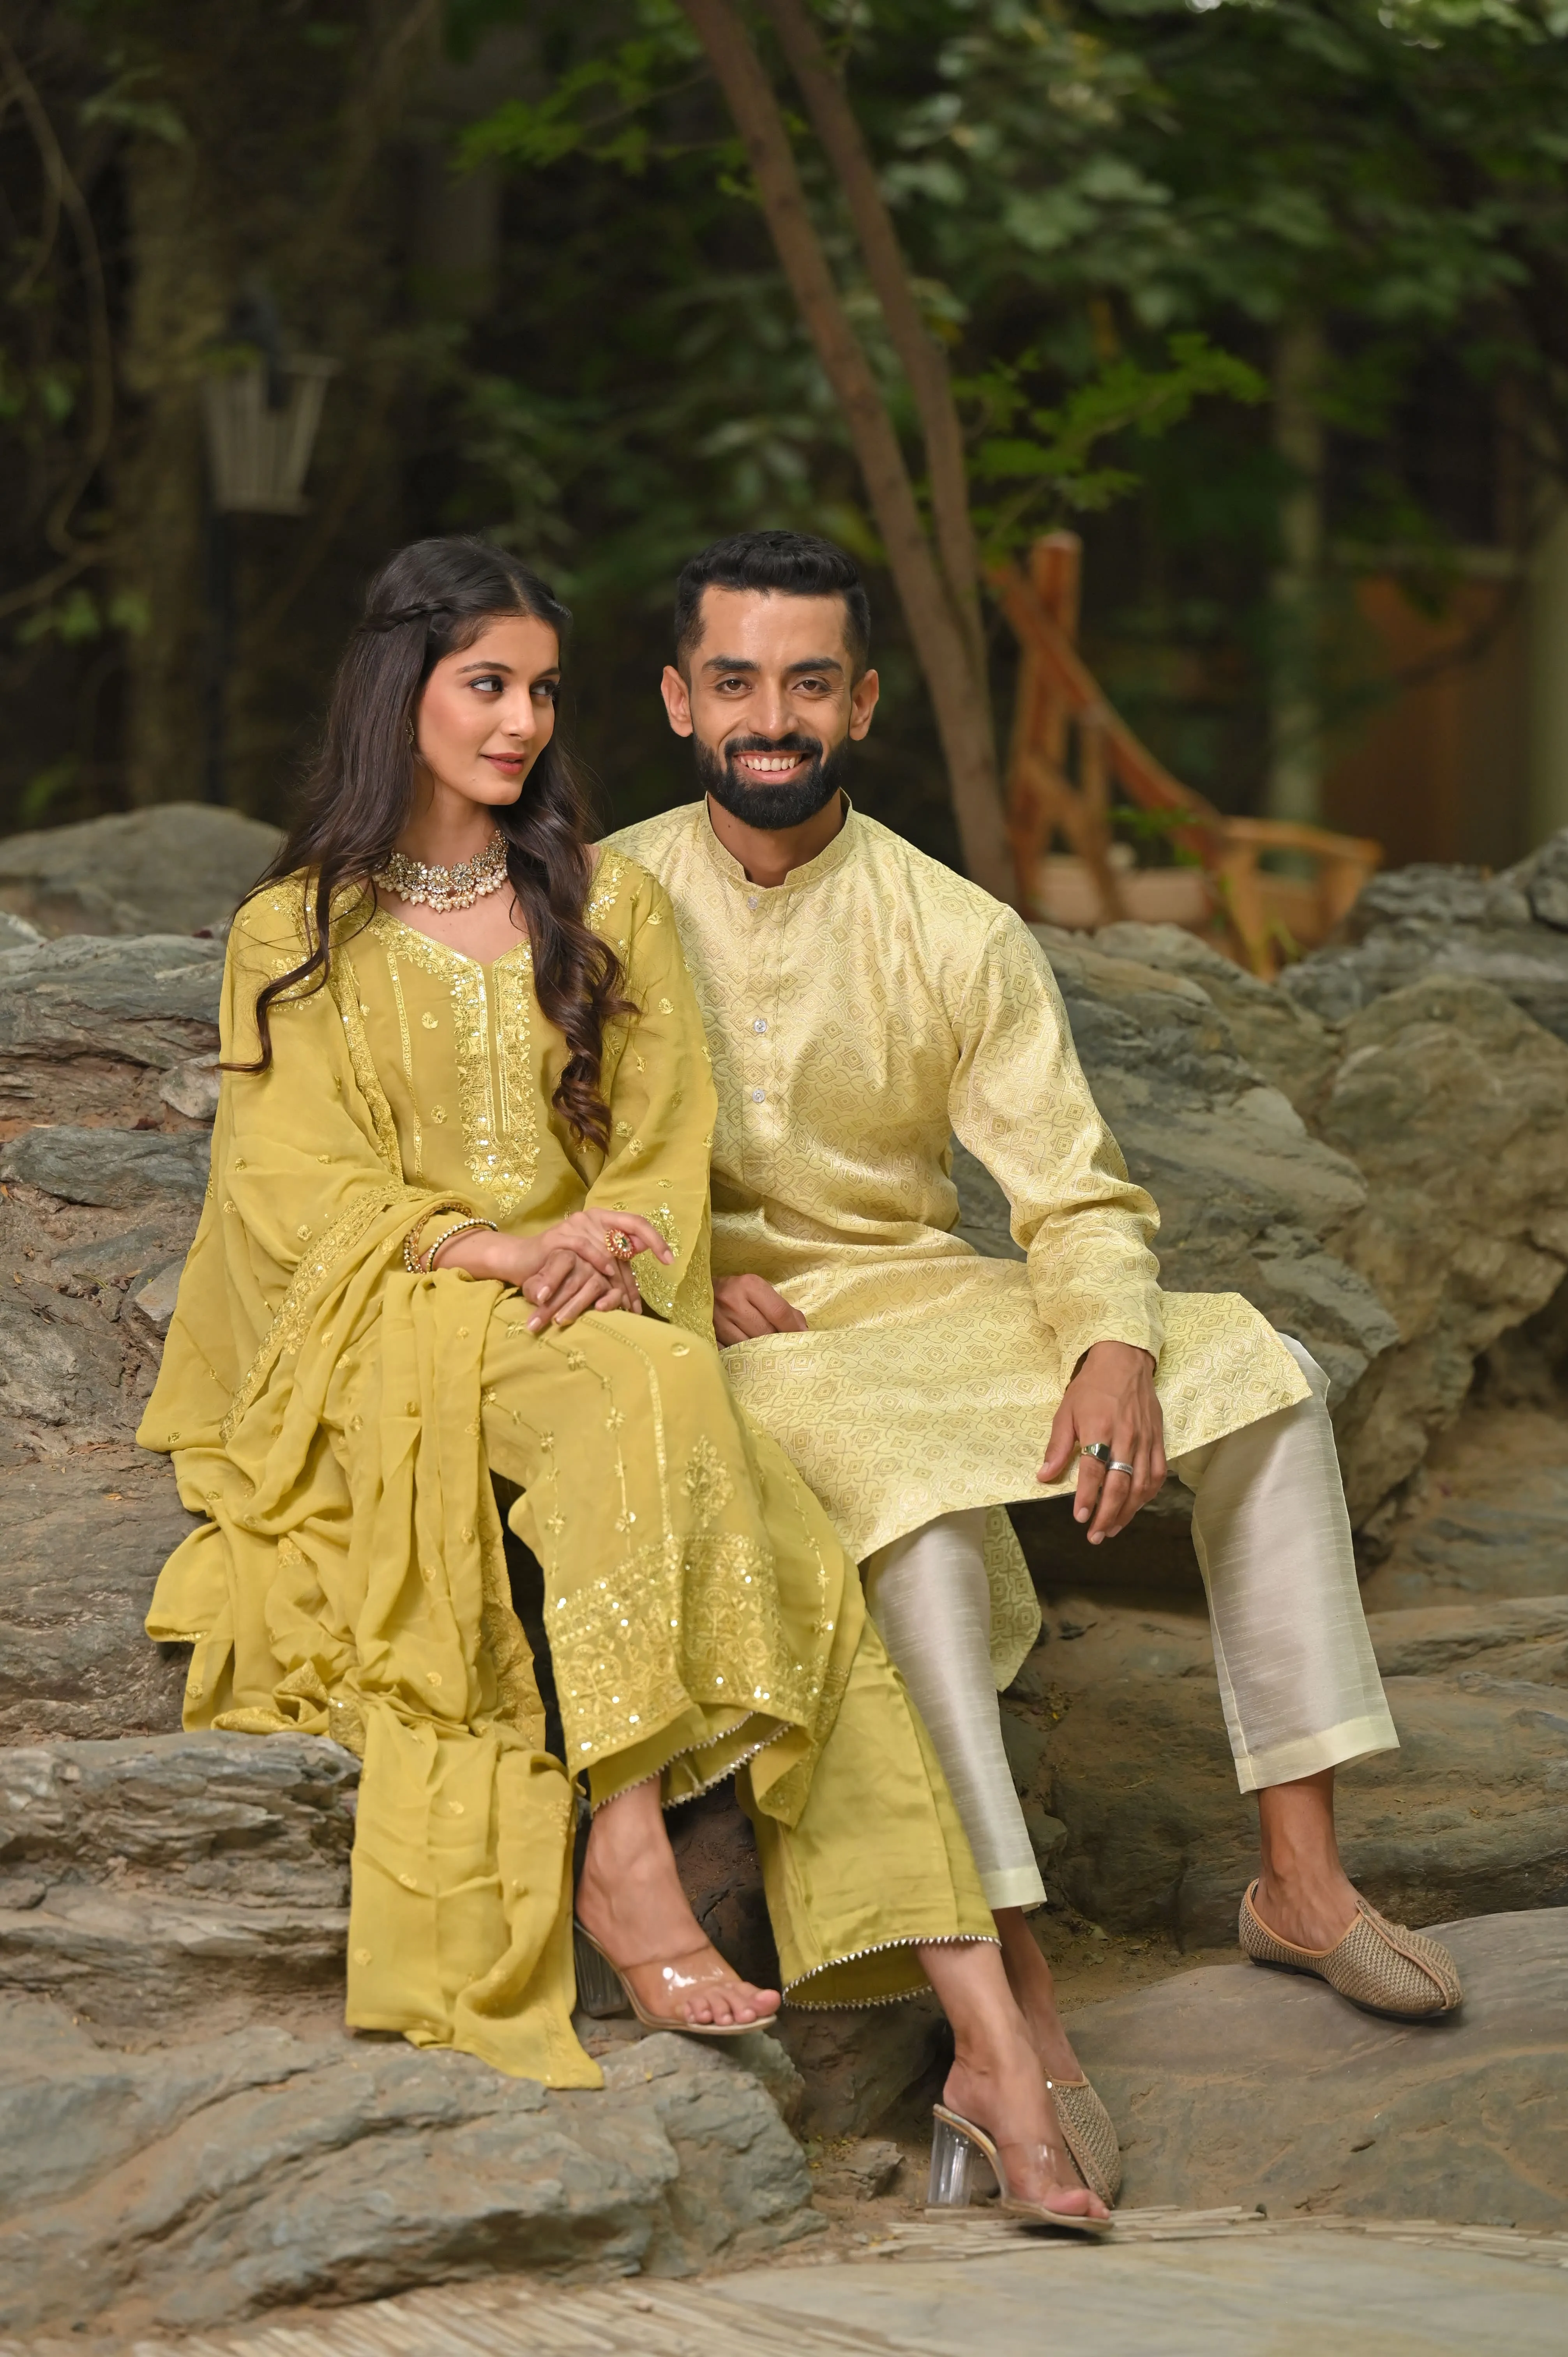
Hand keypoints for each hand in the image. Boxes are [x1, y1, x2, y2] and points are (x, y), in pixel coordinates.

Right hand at [433, 1210, 672, 1331]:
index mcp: (602, 1220)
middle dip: (636, 1271)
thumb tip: (641, 1281)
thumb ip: (616, 1263)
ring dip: (618, 1277)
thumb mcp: (592, 1263)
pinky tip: (606, 1276)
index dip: (655, 1239)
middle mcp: (591, 1218)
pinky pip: (584, 1247)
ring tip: (624, 1301)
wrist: (522, 1261)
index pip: (636, 1223)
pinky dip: (597, 1261)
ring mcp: (574, 1226)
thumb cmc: (560, 1266)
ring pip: (606, 1248)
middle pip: (625, 1239)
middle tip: (643, 1296)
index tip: (669, 1259)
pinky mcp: (559, 1237)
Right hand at [713, 1272, 808, 1346]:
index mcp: (749, 1285)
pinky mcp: (708, 1336)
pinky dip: (744, 1355)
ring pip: (749, 1346)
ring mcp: (718, 1321)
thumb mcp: (758, 1290)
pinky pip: (733, 1353)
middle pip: (765, 1332)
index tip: (802, 1337)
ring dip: (761, 1351)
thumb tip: (801, 1329)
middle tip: (784, 1345)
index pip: (779, 1312)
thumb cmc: (736, 1291)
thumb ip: (781, 1307)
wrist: (700, 1291)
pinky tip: (749, 1354)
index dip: (793, 1328)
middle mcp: (732, 1301)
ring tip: (767, 1350)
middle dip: (778, 1341)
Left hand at [1038, 1339, 1165, 1544]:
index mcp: (1100, 1427)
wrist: (1125, 1360)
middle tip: (1095, 1535)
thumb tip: (1043, 1476)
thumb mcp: (1066, 1411)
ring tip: (1113, 1529)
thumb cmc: (1091, 1386)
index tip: (1081, 1518)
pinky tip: (1135, 1507)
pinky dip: (1148, 1495)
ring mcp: (1145, 1439)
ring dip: (1127, 1511)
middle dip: (1108, 1514)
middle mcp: (1126, 1436)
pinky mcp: (1159, 1439)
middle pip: (1120, 1484)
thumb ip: (1057, 1446)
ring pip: (1141, 1485)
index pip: (1095, 1470)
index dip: (1088, 1497)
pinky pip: (1157, 1474)